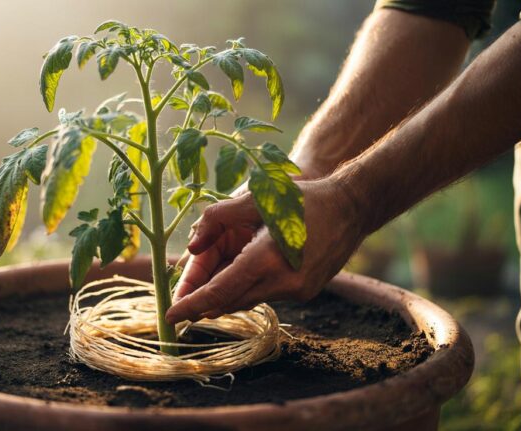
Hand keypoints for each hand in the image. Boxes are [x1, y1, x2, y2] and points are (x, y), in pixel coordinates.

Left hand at [166, 178, 364, 323]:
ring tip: (201, 284)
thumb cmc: (301, 198)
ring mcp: (297, 291)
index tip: (169, 316)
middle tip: (177, 302)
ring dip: (223, 293)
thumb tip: (192, 247)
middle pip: (229, 300)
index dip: (191, 305)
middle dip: (202, 301)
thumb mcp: (253, 198)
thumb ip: (217, 219)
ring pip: (246, 299)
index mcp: (266, 259)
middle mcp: (282, 282)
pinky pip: (265, 294)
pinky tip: (236, 272)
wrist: (351, 207)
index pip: (219, 292)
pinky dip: (246, 286)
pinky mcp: (305, 292)